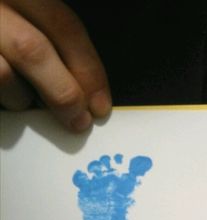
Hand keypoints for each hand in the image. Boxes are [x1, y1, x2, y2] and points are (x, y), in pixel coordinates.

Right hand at [0, 0, 110, 131]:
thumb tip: (88, 91)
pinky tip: (7, 101)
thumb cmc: (6, 23)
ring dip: (22, 99)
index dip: (89, 69)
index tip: (101, 106)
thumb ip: (49, 37)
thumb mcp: (26, 15)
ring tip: (25, 101)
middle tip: (79, 121)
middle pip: (33, 50)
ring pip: (2, 74)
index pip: (64, 24)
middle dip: (63, 93)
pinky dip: (3, 103)